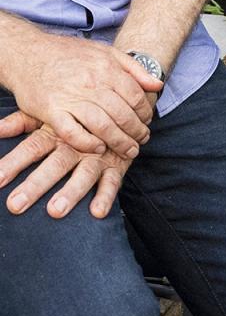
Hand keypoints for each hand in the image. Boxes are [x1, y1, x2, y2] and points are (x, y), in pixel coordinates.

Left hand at [0, 115, 131, 218]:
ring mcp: (97, 155)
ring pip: (83, 174)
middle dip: (35, 185)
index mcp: (56, 132)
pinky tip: (97, 212)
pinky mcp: (117, 164)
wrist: (122, 102)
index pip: (31, 148)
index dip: (13, 163)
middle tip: (16, 205)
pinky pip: (113, 181)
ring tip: (55, 211)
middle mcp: (76, 145)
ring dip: (71, 192)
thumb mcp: (50, 114)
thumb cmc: (78, 113)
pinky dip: (106, 196)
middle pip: (54, 165)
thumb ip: (22, 122)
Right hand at [10, 33, 160, 157]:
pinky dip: (87, 143)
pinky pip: (72, 132)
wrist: (29, 53)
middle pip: (122, 113)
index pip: (135, 96)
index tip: (147, 123)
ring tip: (128, 150)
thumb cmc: (70, 54)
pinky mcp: (51, 110)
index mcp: (106, 68)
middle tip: (141, 141)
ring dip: (119, 142)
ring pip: (102, 125)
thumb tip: (158, 84)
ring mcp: (70, 97)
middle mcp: (91, 83)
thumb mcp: (106, 52)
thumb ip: (134, 68)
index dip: (145, 113)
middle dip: (136, 132)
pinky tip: (98, 148)